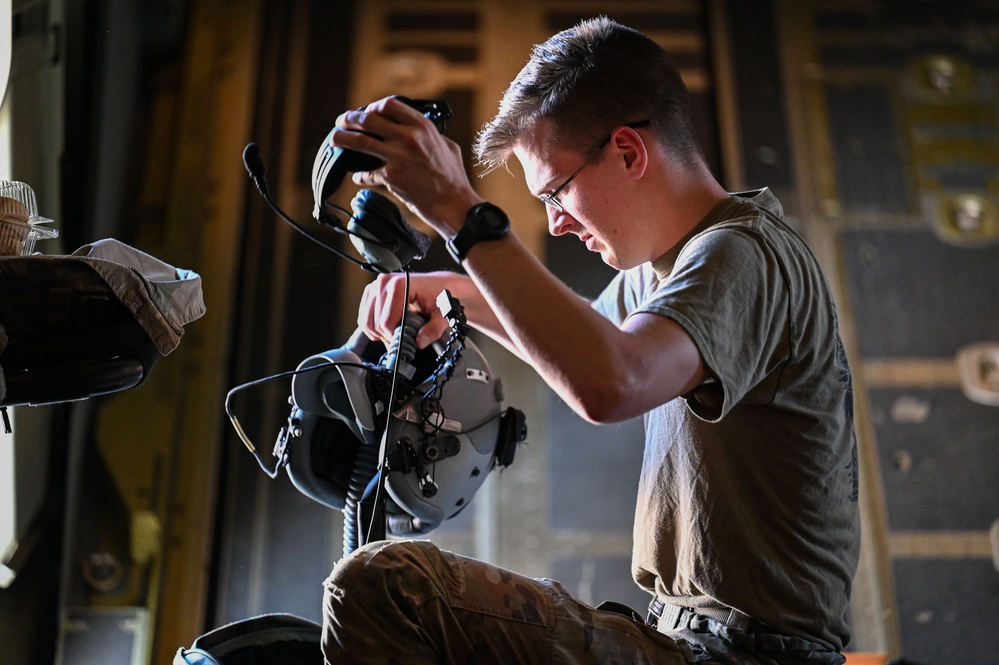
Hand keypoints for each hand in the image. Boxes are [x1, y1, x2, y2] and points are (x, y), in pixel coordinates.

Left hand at [333, 97, 482, 235]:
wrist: (453, 204)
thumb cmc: (453, 177)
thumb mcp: (447, 146)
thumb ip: (431, 135)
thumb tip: (418, 131)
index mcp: (422, 126)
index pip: (389, 104)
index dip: (373, 106)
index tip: (366, 112)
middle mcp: (408, 137)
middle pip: (367, 119)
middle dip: (350, 119)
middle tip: (341, 122)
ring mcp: (397, 156)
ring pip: (359, 141)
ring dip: (342, 139)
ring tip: (334, 139)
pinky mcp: (390, 177)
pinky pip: (367, 173)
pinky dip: (360, 175)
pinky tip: (358, 176)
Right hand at [358, 271, 474, 348]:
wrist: (440, 284)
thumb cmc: (441, 296)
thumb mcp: (442, 314)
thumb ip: (433, 329)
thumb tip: (420, 342)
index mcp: (399, 285)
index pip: (386, 322)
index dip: (395, 336)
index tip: (406, 339)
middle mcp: (384, 282)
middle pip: (376, 323)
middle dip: (388, 335)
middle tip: (402, 338)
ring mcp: (375, 285)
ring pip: (366, 321)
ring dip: (378, 332)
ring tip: (395, 333)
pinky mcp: (371, 291)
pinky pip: (364, 316)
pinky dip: (372, 326)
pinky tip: (386, 327)